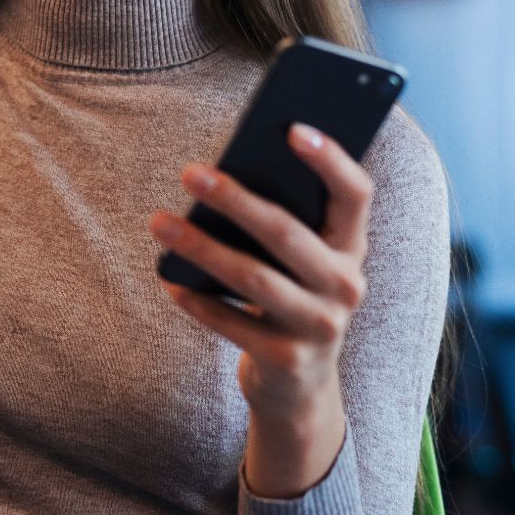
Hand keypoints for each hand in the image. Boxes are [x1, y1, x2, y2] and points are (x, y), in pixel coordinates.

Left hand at [149, 122, 372, 497]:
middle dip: (235, 199)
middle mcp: (346, 285)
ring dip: (202, 247)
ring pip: (254, 278)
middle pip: (287, 233)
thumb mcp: (299, 261)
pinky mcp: (288, 360)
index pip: (355, 194)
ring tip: (159, 222)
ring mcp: (321, 326)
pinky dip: (197, 301)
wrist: (299, 386)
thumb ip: (283, 221)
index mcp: (353, 247)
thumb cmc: (289, 297)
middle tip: (189, 172)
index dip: (330, 159)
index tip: (292, 128)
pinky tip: (169, 278)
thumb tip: (224, 174)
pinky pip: (233, 323)